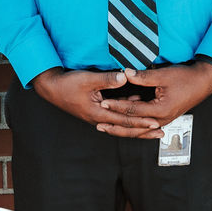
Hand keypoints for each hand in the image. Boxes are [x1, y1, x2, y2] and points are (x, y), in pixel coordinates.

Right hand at [31, 68, 160, 136]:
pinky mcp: (96, 110)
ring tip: (152, 125)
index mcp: (98, 114)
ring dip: (137, 123)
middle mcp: (99, 118)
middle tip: (160, 132)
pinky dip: (127, 113)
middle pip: (125, 127)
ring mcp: (98, 115)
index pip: (124, 121)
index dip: (141, 122)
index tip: (155, 123)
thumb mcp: (88, 80)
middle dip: (143, 130)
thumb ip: (108, 79)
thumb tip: (126, 78)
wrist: (52, 88)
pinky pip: (115, 115)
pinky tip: (136, 104)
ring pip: (121, 122)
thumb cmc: (68, 84)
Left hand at [98, 63, 211, 138]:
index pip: (133, 110)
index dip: (117, 106)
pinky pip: (145, 123)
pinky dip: (134, 122)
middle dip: (116, 126)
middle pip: (134, 126)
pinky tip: (124, 119)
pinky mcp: (164, 117)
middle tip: (99, 125)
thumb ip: (143, 77)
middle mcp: (161, 119)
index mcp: (161, 110)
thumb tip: (125, 74)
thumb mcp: (163, 75)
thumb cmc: (186, 78)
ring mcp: (163, 120)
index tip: (103, 102)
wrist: (204, 81)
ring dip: (123, 127)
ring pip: (139, 128)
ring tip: (108, 126)